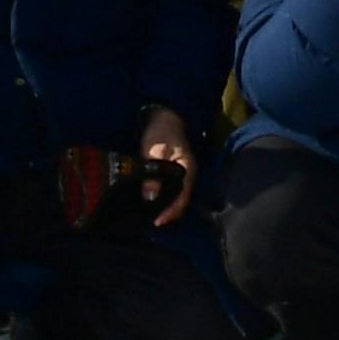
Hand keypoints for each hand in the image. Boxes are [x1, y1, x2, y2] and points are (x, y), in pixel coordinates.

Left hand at [137, 106, 196, 224]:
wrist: (163, 117)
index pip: (183, 197)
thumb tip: (150, 196)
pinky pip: (172, 191)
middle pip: (181, 201)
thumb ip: (153, 173)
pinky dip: (163, 200)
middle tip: (151, 223)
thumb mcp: (155, 150)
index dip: (171, 211)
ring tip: (150, 217)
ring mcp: (182, 174)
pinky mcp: (174, 174)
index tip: (158, 221)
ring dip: (166, 208)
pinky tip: (152, 203)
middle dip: (168, 214)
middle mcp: (188, 175)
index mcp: (187, 170)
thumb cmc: (161, 132)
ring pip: (177, 197)